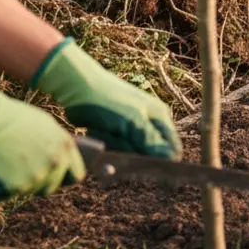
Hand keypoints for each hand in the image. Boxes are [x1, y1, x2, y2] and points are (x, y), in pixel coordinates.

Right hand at [0, 74, 84, 200]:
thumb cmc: (9, 117)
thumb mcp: (44, 125)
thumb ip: (56, 145)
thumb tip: (61, 158)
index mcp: (65, 146)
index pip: (75, 175)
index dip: (62, 178)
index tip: (51, 177)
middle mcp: (56, 163)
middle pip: (49, 187)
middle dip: (36, 183)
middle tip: (17, 170)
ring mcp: (37, 176)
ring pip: (27, 191)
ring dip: (14, 183)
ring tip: (1, 163)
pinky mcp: (15, 187)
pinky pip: (4, 194)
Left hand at [32, 39, 180, 159]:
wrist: (76, 86)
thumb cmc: (107, 100)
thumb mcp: (132, 120)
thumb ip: (151, 140)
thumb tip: (171, 159)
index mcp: (160, 118)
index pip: (172, 149)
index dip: (160, 161)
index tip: (139, 163)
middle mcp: (149, 124)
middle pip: (148, 155)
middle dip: (129, 152)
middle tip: (115, 137)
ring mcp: (132, 128)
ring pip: (129, 153)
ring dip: (114, 147)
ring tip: (103, 130)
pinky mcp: (116, 132)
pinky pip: (115, 149)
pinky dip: (104, 144)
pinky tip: (96, 130)